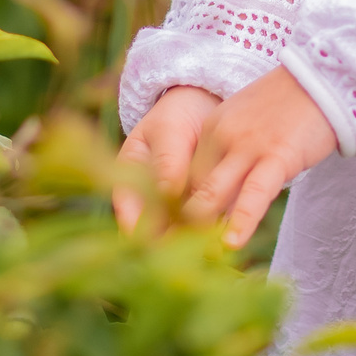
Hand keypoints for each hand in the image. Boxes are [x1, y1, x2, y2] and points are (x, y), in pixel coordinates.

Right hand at [114, 84, 219, 232]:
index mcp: (129, 182)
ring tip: (210, 246)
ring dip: (194, 242)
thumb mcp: (168, 129)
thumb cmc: (176, 115)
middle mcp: (149, 202)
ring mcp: (175, 209)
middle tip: (188, 250)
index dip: (139, 231)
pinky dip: (215, 231)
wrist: (204, 106)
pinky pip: (206, 225)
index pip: (129, 213)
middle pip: (155, 231)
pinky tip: (227, 234)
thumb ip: (167, 159)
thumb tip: (164, 191)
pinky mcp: (202, 209)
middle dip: (170, 243)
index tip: (154, 242)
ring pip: (181, 233)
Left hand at [184, 66, 338, 248]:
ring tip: (198, 260)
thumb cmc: (289, 107)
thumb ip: (231, 156)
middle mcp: (221, 138)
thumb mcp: (248, 125)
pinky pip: (252, 195)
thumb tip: (220, 201)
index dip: (177, 214)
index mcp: (212, 130)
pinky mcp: (276, 156)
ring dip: (202, 230)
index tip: (173, 240)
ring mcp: (247, 146)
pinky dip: (240, 221)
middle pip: (190, 190)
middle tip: (177, 259)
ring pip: (211, 194)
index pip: (184, 179)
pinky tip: (233, 243)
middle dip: (181, 227)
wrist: (323, 79)